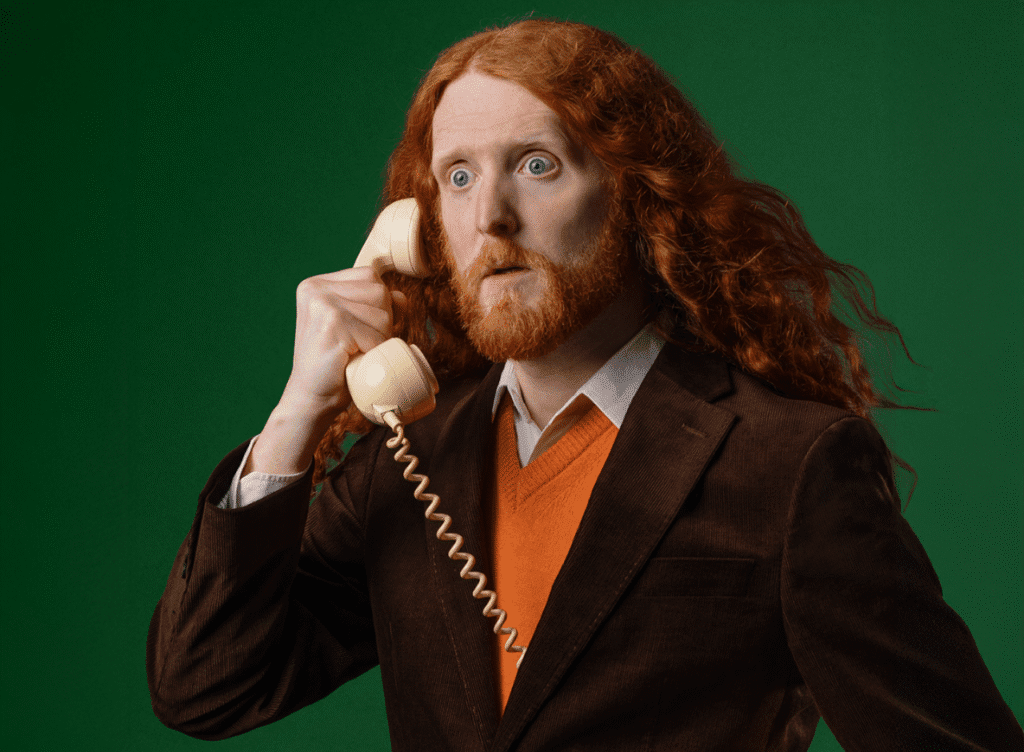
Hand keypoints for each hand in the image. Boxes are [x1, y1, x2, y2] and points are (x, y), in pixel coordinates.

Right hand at [280, 267, 406, 418]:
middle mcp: (316, 288)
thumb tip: (401, 296)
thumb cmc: (336, 364)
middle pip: (380, 291)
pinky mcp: (332, 323)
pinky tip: (352, 360)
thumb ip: (373, 305)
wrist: (311, 398)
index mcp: (317, 284)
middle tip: (355, 344)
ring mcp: (322, 303)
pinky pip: (376, 335)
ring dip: (378, 339)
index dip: (377, 305)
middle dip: (380, 323)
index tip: (357, 329)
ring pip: (383, 314)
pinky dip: (373, 352)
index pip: (370, 276)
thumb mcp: (355, 325)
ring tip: (353, 352)